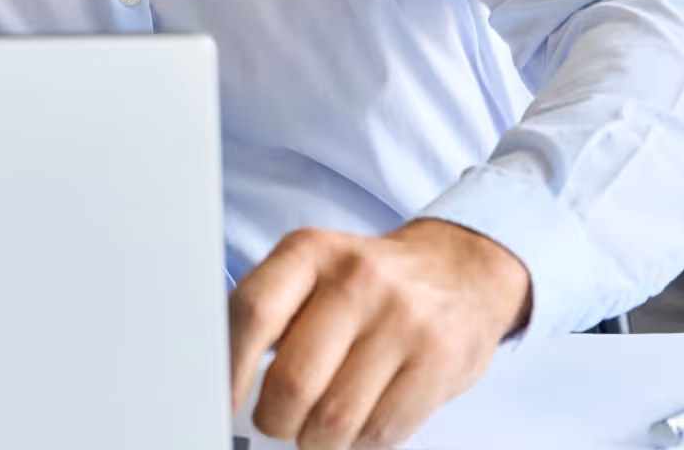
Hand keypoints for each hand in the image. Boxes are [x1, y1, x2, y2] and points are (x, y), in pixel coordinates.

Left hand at [229, 219, 530, 449]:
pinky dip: (359, 442)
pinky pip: (380, 431)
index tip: (222, 401)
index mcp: (311, 252)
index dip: (229, 368)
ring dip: (316, 439)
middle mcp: (358, 280)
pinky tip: (358, 423)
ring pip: (335, 417)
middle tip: (277, 421)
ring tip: (316, 428)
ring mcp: (403, 321)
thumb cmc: (371, 283)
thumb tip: (223, 376)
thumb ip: (271, 313)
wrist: (461, 272)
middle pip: (293, 379)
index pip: (253, 312)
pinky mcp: (439, 361)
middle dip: (275, 418)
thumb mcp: (315, 270)